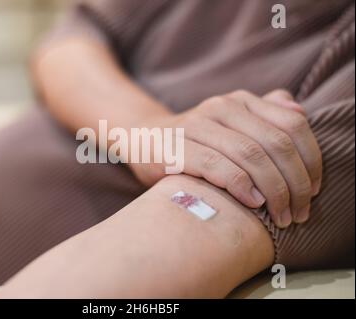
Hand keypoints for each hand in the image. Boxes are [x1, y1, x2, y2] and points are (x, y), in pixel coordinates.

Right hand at [129, 90, 321, 227]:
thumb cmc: (195, 139)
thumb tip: (299, 111)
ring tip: (281, 214)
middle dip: (295, 182)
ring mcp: (197, 125)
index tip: (313, 191)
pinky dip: (240, 185)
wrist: (144, 138)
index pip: (292, 124)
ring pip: (250, 154)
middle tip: (300, 212)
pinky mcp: (177, 147)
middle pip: (275, 143)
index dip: (311, 159)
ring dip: (273, 189)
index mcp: (241, 101)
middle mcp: (222, 107)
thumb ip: (264, 114)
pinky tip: (252, 202)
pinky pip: (218, 165)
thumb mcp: (230, 122)